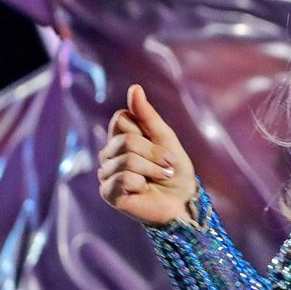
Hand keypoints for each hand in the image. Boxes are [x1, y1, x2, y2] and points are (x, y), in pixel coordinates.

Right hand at [98, 85, 196, 226]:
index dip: (145, 130)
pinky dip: (142, 183)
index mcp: (121, 138)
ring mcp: (106, 173)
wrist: (184, 201)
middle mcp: (109, 154)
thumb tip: (134, 87)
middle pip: (126, 140)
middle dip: (155, 153)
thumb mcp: (166, 138)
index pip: (121, 118)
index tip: (162, 144)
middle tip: (167, 166)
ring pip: (127, 159)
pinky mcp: (108, 192)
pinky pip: (123, 178)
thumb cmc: (176, 170)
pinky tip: (144, 190)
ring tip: (159, 178)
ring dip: (153, 169)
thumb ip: (148, 115)